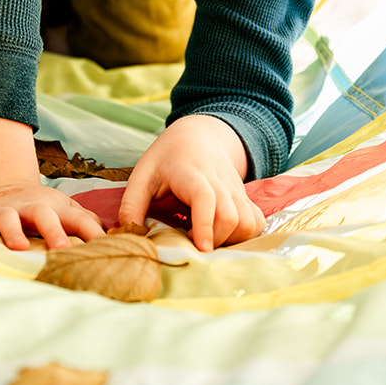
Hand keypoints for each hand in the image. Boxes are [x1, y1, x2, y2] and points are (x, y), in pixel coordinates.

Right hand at [0, 115, 104, 249]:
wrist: (4, 189)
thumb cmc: (43, 210)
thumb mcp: (67, 211)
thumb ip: (90, 224)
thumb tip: (124, 238)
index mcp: (57, 210)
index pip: (80, 220)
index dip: (94, 233)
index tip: (109, 249)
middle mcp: (32, 209)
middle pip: (44, 215)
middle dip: (54, 232)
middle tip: (64, 250)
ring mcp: (6, 212)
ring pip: (9, 219)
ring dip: (13, 232)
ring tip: (19, 248)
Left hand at [116, 114, 264, 251]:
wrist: (200, 136)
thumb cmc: (167, 158)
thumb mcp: (142, 175)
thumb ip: (131, 205)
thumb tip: (128, 236)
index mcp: (190, 173)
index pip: (205, 198)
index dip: (205, 225)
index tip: (201, 248)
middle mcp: (219, 180)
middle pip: (231, 216)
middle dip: (216, 240)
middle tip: (193, 246)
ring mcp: (236, 189)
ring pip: (248, 222)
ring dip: (232, 240)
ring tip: (208, 240)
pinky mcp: (245, 197)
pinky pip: (256, 222)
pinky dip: (245, 236)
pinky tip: (224, 236)